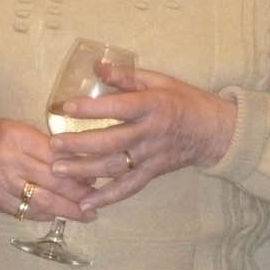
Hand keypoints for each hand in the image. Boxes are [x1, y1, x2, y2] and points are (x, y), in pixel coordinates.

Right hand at [0, 113, 95, 222]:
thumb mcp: (20, 130)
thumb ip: (46, 145)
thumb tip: (82, 164)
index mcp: (16, 137)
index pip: (55, 156)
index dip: (78, 168)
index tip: (96, 175)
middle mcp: (8, 161)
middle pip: (52, 181)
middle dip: (79, 192)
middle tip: (97, 198)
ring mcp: (2, 184)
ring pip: (43, 201)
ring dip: (69, 209)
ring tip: (88, 214)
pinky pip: (30, 212)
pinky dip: (48, 214)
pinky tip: (61, 214)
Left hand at [48, 62, 236, 213]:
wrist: (215, 131)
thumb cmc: (183, 100)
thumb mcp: (158, 80)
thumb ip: (126, 75)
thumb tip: (96, 65)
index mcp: (151, 106)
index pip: (118, 108)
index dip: (92, 108)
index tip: (66, 107)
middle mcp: (149, 133)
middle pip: (111, 141)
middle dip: (79, 144)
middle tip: (53, 145)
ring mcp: (151, 157)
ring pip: (114, 167)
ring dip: (85, 170)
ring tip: (58, 170)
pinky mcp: (153, 173)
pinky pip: (128, 187)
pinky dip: (107, 197)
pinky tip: (85, 203)